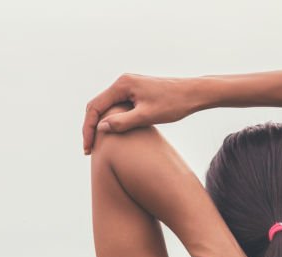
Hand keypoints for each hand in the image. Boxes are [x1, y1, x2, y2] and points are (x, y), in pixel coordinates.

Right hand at [83, 74, 200, 154]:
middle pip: (96, 106)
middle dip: (90, 128)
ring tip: (96, 146)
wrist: (193, 94)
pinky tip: (110, 136)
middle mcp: (122, 82)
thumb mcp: (147, 116)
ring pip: (105, 107)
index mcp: (122, 85)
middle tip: (88, 150)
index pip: (95, 107)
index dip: (88, 129)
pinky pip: (116, 107)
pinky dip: (109, 121)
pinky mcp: (135, 93)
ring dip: (98, 125)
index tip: (88, 148)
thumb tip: (101, 128)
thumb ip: (122, 122)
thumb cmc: (173, 104)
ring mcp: (129, 86)